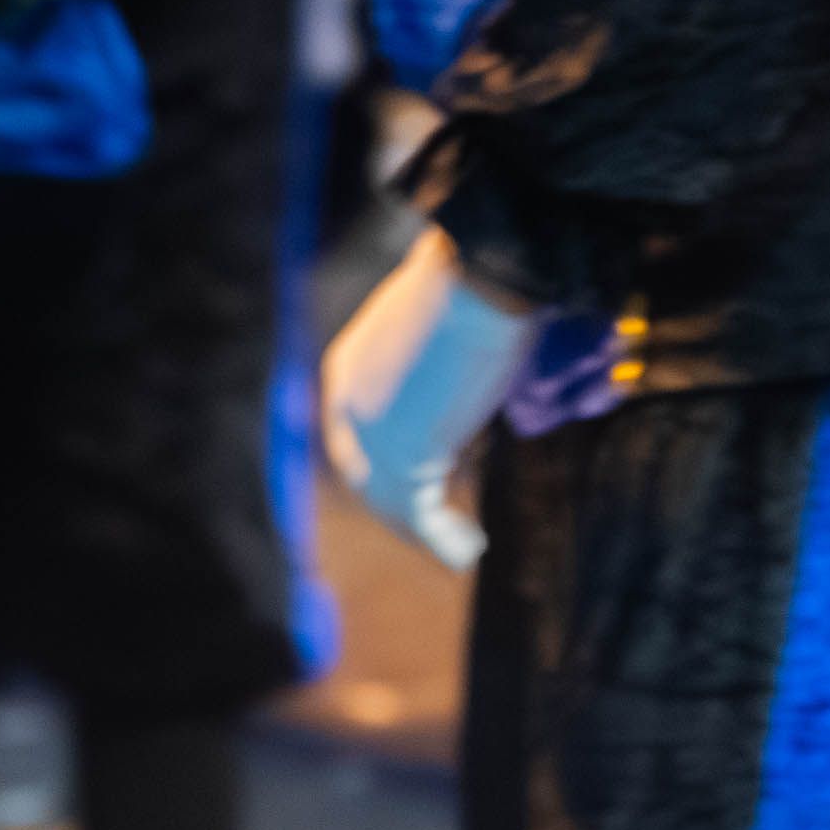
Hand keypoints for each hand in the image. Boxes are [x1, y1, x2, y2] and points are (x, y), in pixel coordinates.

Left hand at [322, 224, 528, 575]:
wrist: (477, 278)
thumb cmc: (475, 284)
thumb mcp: (446, 324)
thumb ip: (446, 354)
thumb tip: (482, 353)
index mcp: (350, 370)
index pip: (360, 434)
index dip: (388, 466)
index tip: (429, 486)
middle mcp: (347, 403)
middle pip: (368, 472)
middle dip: (401, 505)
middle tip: (441, 529)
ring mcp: (369, 433)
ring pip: (391, 497)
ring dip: (424, 528)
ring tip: (463, 545)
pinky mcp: (401, 454)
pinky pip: (418, 511)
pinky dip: (441, 538)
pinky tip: (469, 551)